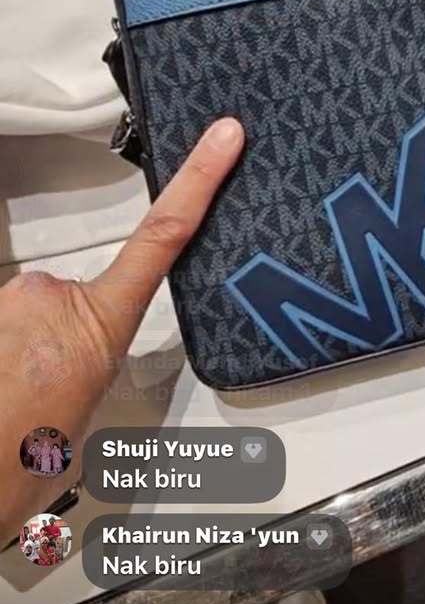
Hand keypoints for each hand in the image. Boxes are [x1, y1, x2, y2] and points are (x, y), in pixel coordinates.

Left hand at [0, 118, 244, 542]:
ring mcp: (13, 300)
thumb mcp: (82, 419)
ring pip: (26, 317)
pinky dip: (0, 354)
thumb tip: (68, 362)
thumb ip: (86, 368)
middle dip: (58, 344)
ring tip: (13, 402)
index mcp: (100, 326)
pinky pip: (1, 323)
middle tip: (45, 396)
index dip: (198, 180)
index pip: (161, 237)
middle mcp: (54, 298)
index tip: (223, 137)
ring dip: (21, 356)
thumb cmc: (17, 465)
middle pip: (71, 301)